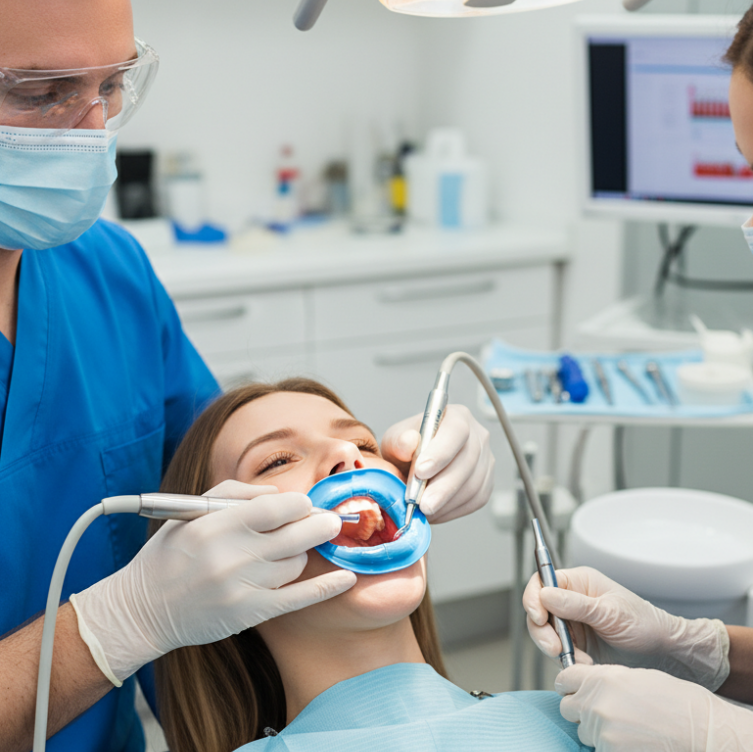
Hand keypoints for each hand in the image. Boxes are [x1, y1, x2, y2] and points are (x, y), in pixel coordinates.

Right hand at [70, 480, 356, 683]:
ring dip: (300, 554)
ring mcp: (242, 588)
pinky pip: (298, 598)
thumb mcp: (190, 512)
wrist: (142, 609)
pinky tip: (347, 578)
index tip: (304, 504)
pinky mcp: (249, 614)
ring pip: (295, 564)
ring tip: (291, 550)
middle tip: (331, 520)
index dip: (299, 504)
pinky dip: (326, 587)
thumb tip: (279, 494)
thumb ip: (235, 493)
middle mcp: (230, 557)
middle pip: (296, 534)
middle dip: (320, 524)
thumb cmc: (169, 553)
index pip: (276, 508)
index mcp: (215, 526)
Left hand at [381, 404, 493, 522]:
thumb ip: (399, 441)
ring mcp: (485, 459)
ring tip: (424, 510)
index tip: (421, 472)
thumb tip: (409, 442)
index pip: (456, 431)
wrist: (413, 467)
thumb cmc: (406, 450)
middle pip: (467, 461)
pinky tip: (436, 511)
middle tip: (422, 503)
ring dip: (446, 502)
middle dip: (442, 486)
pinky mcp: (486, 482)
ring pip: (473, 484)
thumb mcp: (395, 441)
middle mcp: (477, 435)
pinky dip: (454, 510)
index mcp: (456, 416)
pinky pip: (476, 499)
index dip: (441, 452)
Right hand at [523, 566, 728, 690]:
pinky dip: (565, 659)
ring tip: (576, 659)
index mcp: (578, 582)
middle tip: (554, 648)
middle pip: (538, 609)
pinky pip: (557, 649)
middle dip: (541, 630)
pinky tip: (585, 664)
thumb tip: (545, 594)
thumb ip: (576, 605)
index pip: (541, 582)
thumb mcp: (610, 613)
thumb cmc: (643, 623)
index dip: (533, 598)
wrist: (661, 651)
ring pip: (544, 632)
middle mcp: (570, 599)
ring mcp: (571, 621)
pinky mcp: (574, 642)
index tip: (538, 617)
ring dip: (553, 647)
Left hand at [556, 663, 752, 750]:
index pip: (563, 679)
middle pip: (567, 707)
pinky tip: (632, 742)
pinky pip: (598, 749)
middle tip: (602, 712)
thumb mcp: (636, 677)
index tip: (573, 689)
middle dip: (579, 710)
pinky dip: (610, 747)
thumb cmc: (676, 701)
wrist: (703, 732)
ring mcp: (602, 733)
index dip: (569, 685)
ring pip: (583, 732)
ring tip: (626, 729)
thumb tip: (586, 686)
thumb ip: (605, 680)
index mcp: (602, 678)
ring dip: (596, 731)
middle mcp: (596, 704)